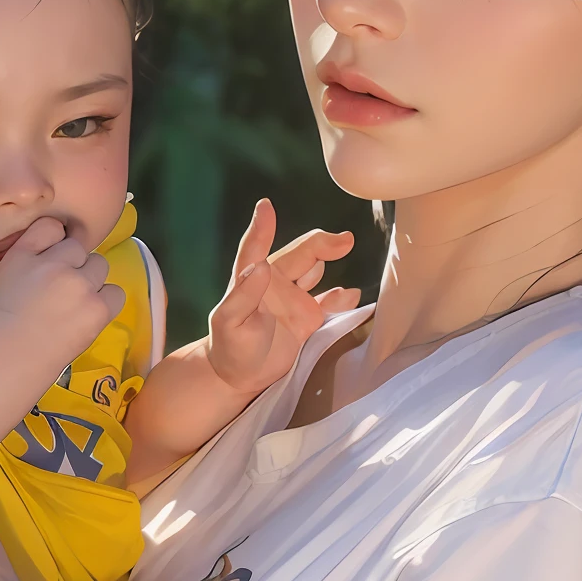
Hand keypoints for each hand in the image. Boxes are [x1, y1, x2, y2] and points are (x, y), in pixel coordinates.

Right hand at [0, 217, 124, 367]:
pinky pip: (114, 292)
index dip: (54, 241)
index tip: (51, 258)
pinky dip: (105, 301)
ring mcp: (78, 284)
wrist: (5, 356)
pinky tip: (89, 313)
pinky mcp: (95, 307)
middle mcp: (55, 263)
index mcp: (26, 253)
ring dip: (91, 280)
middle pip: (79, 246)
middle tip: (63, 286)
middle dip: (73, 263)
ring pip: (99, 266)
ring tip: (77, 300)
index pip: (51, 227)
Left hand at [207, 199, 357, 401]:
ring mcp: (293, 299)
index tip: (265, 206)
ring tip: (345, 246)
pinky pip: (328, 302)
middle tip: (344, 240)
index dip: (261, 228)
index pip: (256, 247)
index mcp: (252, 279)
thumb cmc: (229, 346)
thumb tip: (259, 266)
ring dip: (328, 256)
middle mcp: (275, 283)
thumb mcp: (229, 323)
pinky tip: (352, 295)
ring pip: (314, 270)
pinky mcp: (307, 318)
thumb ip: (242, 295)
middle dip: (321, 243)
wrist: (240, 374)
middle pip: (300, 254)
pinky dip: (341, 297)